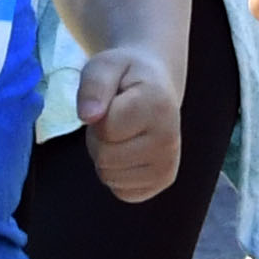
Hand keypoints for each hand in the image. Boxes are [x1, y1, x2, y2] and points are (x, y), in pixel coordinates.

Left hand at [75, 40, 181, 199]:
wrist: (157, 85)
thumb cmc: (127, 75)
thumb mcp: (105, 66)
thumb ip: (93, 85)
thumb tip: (88, 115)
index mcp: (158, 106)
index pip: (105, 128)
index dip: (97, 115)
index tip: (112, 100)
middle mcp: (169, 139)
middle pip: (105, 156)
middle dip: (99, 137)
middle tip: (114, 118)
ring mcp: (168, 164)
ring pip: (110, 177)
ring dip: (106, 156)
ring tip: (123, 132)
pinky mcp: (163, 181)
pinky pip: (121, 192)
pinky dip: (117, 174)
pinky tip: (129, 150)